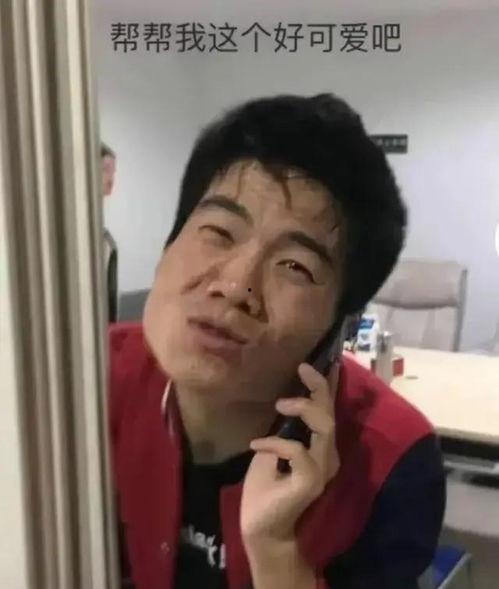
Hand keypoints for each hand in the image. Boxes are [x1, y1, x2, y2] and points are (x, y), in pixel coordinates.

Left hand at [240, 362, 339, 546]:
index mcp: (319, 447)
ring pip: (325, 428)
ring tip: (278, 404)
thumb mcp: (273, 448)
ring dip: (302, 410)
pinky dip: (277, 443)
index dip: (325, 386)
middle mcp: (327, 456)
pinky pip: (299, 452)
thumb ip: (285, 428)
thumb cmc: (265, 487)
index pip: (327, 412)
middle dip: (319, 388)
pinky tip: (257, 445)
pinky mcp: (311, 482)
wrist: (260, 526)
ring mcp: (321, 470)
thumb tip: (284, 399)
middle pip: (330, 415)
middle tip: (302, 369)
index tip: (314, 363)